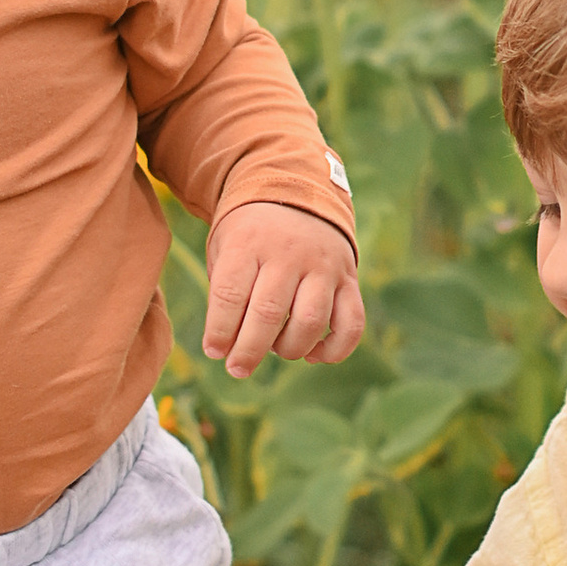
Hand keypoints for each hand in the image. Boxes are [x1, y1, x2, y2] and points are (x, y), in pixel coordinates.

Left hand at [202, 201, 363, 377]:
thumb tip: (226, 349)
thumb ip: (225, 294)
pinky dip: (335, 349)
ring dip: (289, 349)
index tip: (214, 352)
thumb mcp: (226, 248)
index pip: (231, 293)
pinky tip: (313, 354)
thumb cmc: (251, 237)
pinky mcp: (349, 279)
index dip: (220, 330)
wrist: (297, 196)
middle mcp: (289, 252)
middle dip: (249, 349)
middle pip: (269, 312)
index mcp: (250, 242)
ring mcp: (323, 266)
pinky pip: (352, 323)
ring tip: (274, 350)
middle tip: (237, 369)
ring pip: (311, 320)